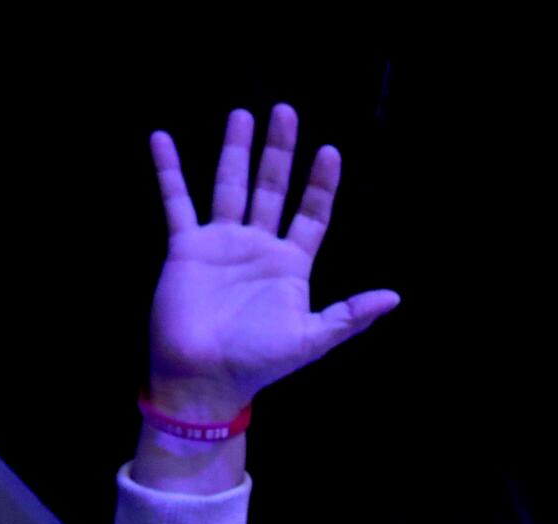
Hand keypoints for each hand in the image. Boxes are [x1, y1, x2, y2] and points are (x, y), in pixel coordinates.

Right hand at [147, 104, 398, 419]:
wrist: (204, 378)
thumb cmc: (258, 362)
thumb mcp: (312, 339)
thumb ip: (350, 315)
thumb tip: (395, 297)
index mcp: (290, 265)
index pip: (312, 215)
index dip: (321, 185)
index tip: (330, 152)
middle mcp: (258, 247)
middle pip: (272, 188)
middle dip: (280, 151)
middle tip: (286, 111)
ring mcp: (222, 243)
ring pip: (230, 186)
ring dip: (235, 150)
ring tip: (243, 113)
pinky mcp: (187, 247)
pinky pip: (176, 202)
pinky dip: (169, 171)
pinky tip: (162, 138)